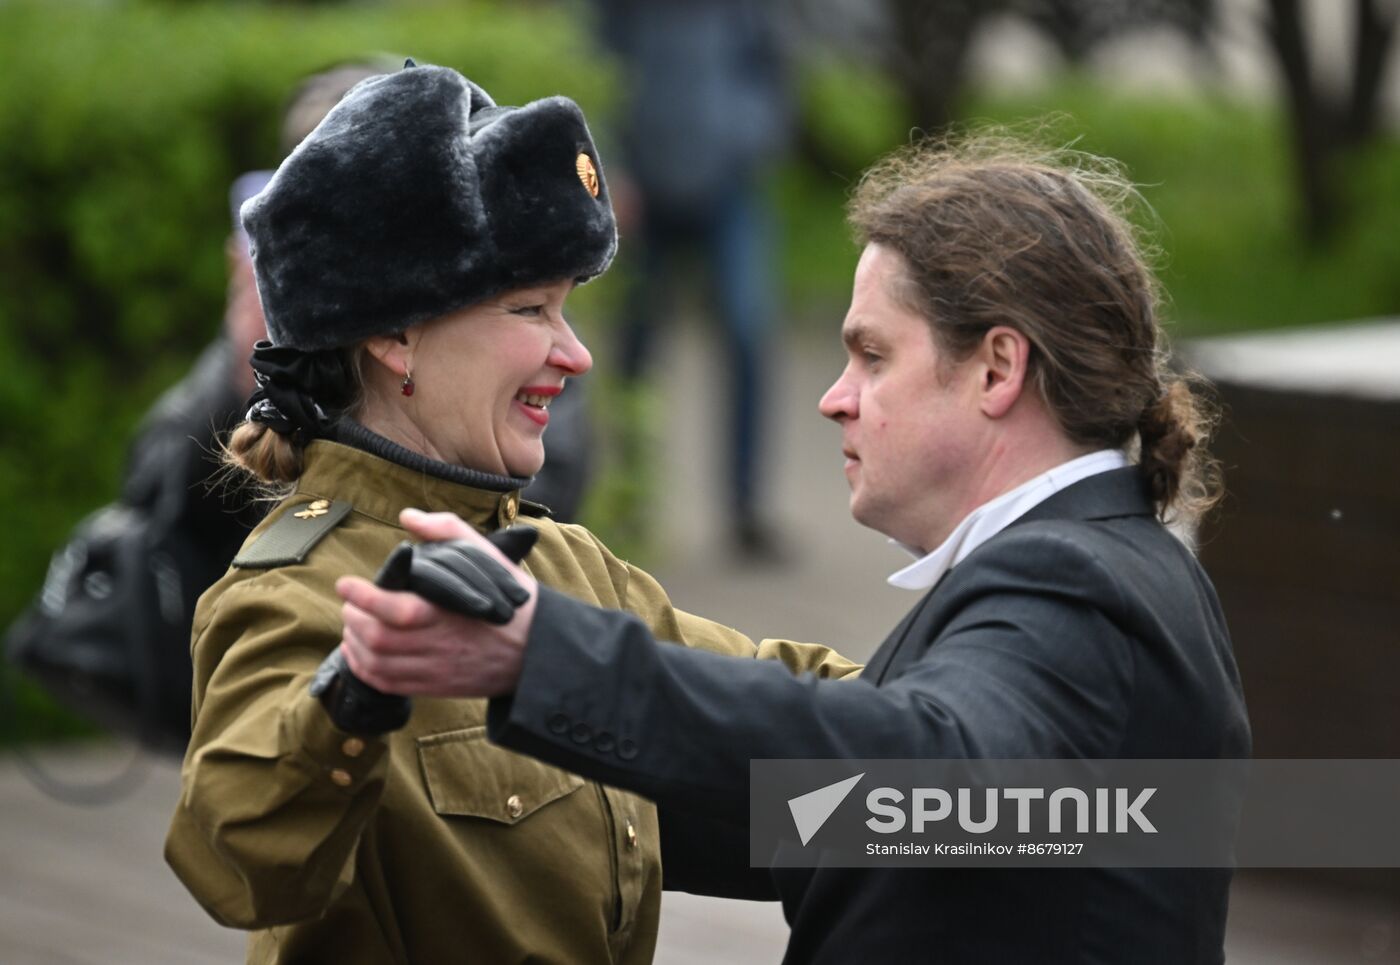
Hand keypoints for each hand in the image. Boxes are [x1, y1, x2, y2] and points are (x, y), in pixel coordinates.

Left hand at [335, 510, 539, 697]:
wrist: (536, 649)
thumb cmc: (510, 598)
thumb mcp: (488, 555)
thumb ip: (447, 531)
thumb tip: (409, 517)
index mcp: (450, 610)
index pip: (396, 609)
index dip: (364, 597)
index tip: (346, 583)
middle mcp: (440, 643)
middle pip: (379, 638)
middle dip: (354, 618)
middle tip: (349, 602)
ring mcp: (436, 669)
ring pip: (378, 663)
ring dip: (354, 644)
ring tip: (352, 624)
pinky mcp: (435, 686)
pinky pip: (388, 684)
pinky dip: (365, 669)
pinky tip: (361, 652)